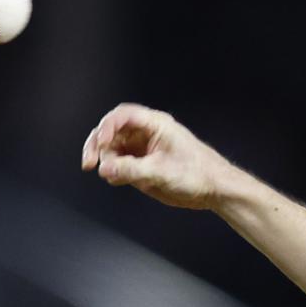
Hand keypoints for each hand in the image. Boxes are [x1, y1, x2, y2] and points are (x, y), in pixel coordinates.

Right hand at [80, 103, 239, 209]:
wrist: (215, 190)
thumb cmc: (198, 174)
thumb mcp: (162, 172)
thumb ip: (131, 170)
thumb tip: (105, 168)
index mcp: (155, 124)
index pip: (122, 116)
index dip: (106, 128)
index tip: (100, 145)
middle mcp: (147, 133)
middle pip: (111, 131)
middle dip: (97, 144)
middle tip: (90, 162)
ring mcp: (143, 149)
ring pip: (113, 148)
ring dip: (105, 159)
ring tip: (109, 175)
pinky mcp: (143, 164)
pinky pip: (120, 163)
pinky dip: (113, 170)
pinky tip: (115, 179)